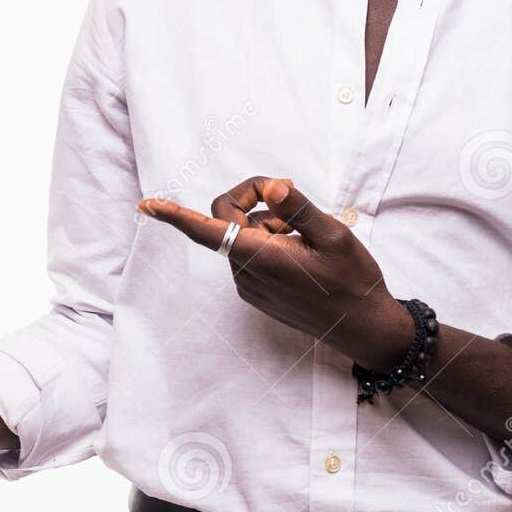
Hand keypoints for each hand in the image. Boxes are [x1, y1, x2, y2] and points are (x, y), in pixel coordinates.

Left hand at [138, 176, 413, 369]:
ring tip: (305, 234)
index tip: (147, 205)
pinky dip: (268, 242)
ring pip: (242, 236)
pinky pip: (250, 254)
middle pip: (228, 219)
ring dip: (267, 223)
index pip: (206, 229)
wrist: (364, 326)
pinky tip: (300, 251)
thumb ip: (297, 207)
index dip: (175, 215)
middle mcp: (246, 273)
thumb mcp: (333, 234)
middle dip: (253, 201)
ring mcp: (249, 286)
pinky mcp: (257, 293)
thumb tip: (272, 185)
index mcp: (260, 257)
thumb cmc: (352, 279)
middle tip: (290, 196)